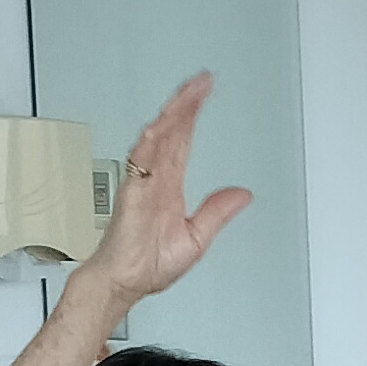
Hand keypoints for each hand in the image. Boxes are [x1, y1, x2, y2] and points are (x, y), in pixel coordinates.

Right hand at [78, 74, 251, 309]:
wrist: (124, 283)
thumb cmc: (148, 265)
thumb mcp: (196, 237)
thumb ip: (217, 212)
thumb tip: (242, 194)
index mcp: (169, 187)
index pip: (182, 143)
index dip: (192, 117)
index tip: (203, 93)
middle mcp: (155, 181)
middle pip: (171, 134)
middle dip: (185, 106)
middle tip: (199, 81)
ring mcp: (142, 185)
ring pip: (156, 142)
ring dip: (171, 118)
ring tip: (186, 95)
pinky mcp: (132, 197)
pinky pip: (138, 165)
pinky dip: (148, 146)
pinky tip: (157, 128)